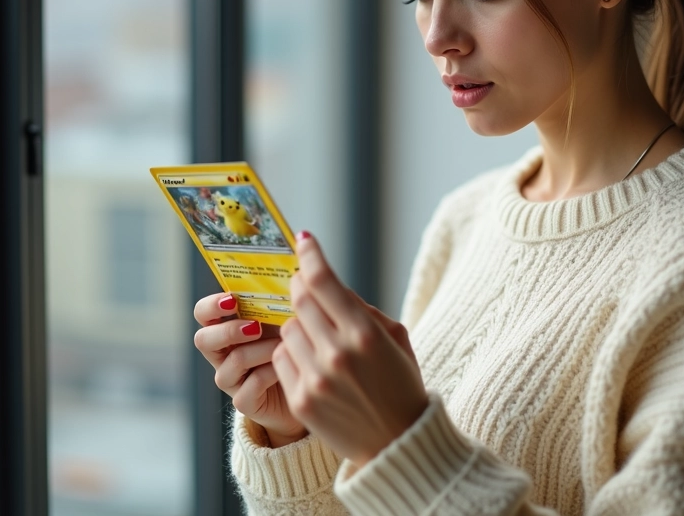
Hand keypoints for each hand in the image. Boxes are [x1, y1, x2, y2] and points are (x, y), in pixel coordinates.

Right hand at [193, 293, 307, 445]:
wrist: (308, 384)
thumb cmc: (295, 342)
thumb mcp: (285, 316)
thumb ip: (278, 297)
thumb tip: (293, 268)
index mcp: (227, 326)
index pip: (203, 312)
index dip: (210, 305)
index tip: (231, 300)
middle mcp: (223, 353)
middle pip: (203, 339)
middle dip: (228, 331)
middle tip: (254, 327)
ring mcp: (231, 379)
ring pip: (230, 363)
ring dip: (259, 351)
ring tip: (283, 344)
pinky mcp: (244, 401)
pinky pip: (249, 387)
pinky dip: (269, 373)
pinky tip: (287, 365)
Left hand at [273, 231, 428, 466]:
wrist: (397, 443)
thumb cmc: (401, 384)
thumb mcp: (396, 338)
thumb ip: (362, 308)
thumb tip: (331, 284)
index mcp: (365, 334)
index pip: (323, 281)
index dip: (310, 255)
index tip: (303, 239)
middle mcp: (337, 354)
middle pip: (299, 300)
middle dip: (301, 287)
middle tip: (305, 284)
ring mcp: (315, 379)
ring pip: (288, 329)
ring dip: (299, 325)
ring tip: (319, 337)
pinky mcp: (300, 400)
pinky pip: (282, 358)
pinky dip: (293, 353)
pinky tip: (312, 362)